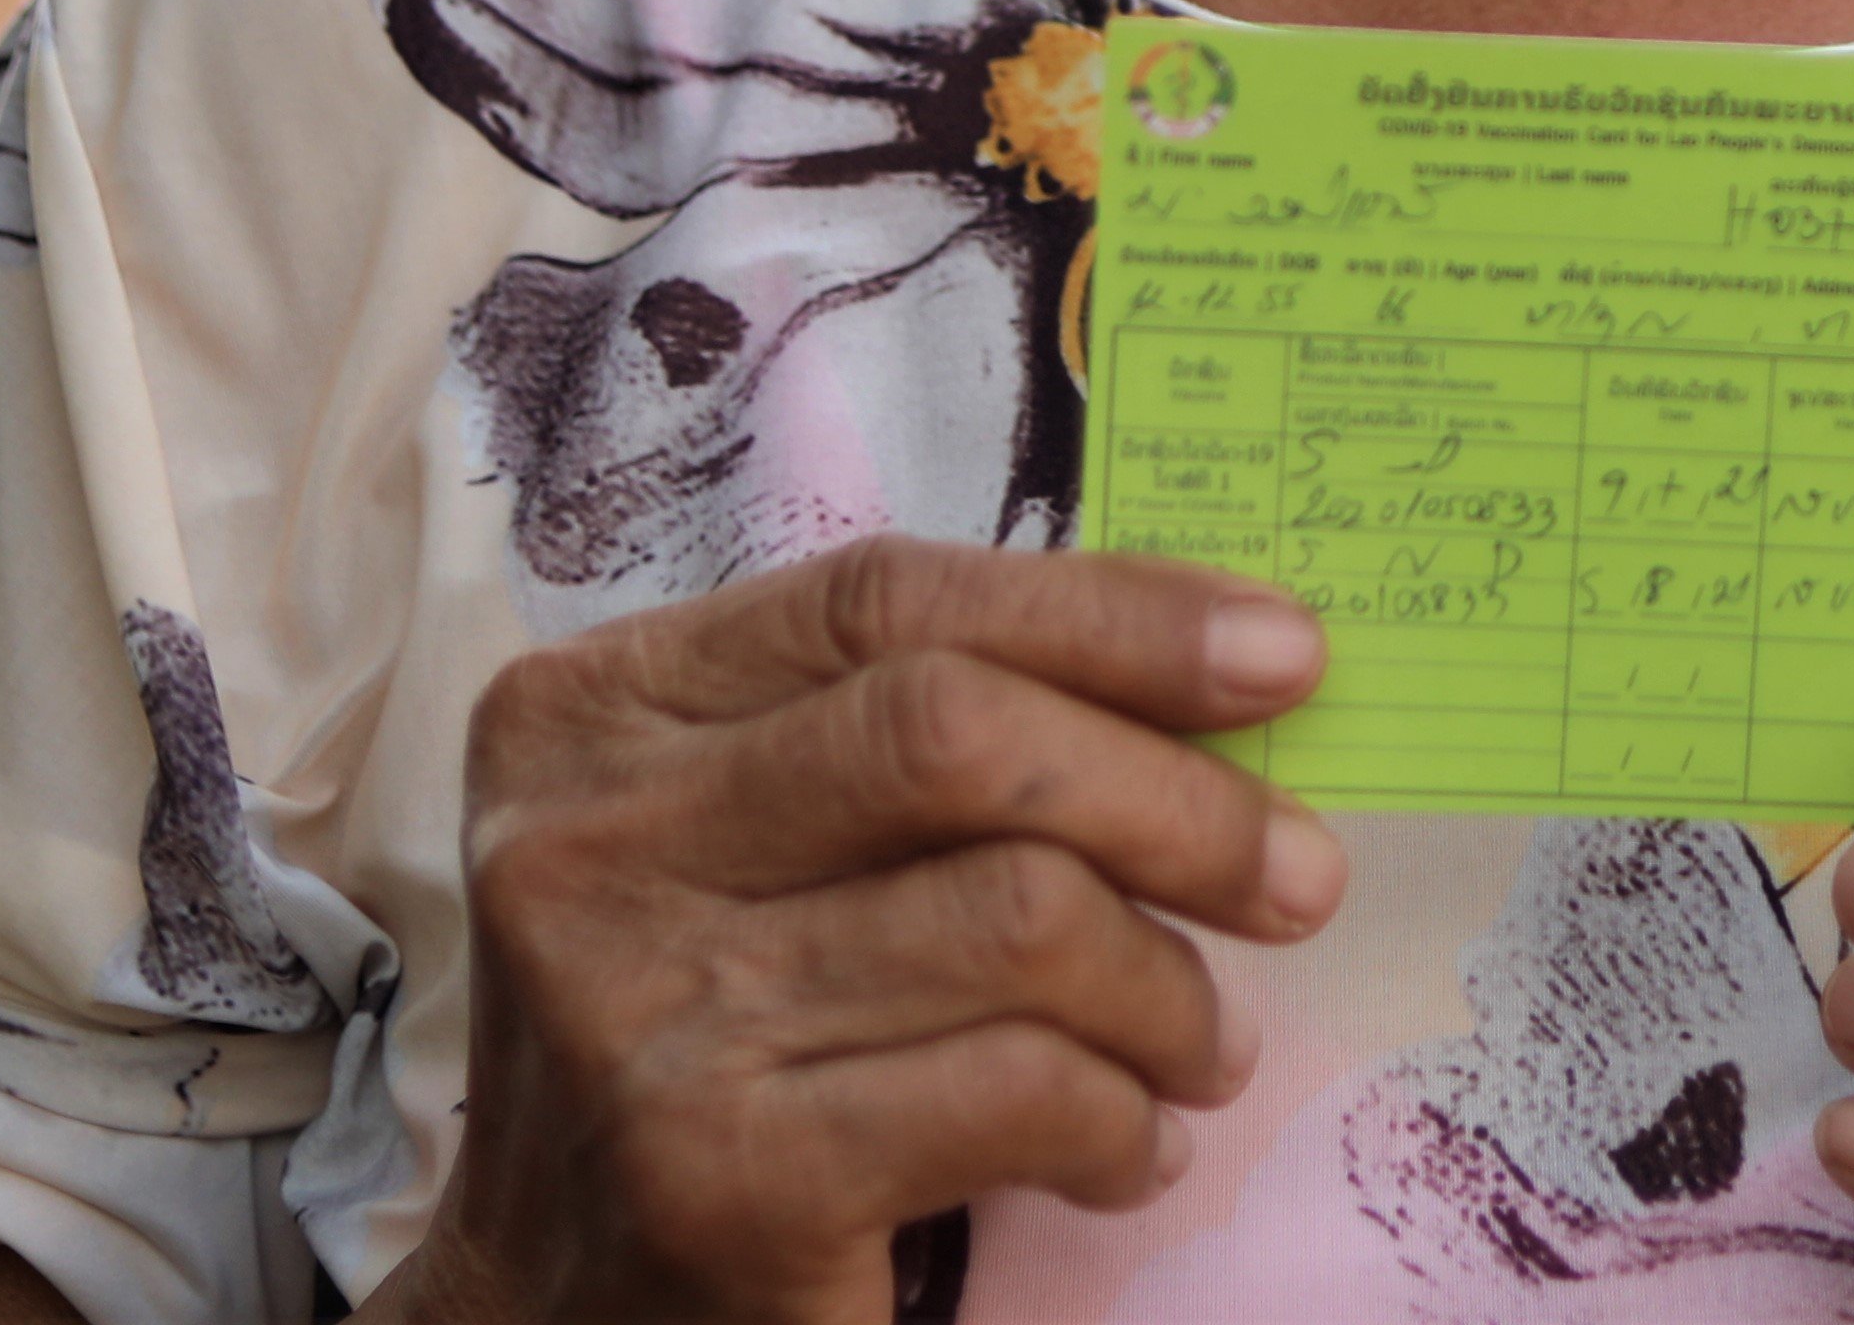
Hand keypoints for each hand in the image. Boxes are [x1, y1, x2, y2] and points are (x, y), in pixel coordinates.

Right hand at [379, 539, 1345, 1324]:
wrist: (554, 1313)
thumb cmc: (702, 1040)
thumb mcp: (749, 846)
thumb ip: (908, 736)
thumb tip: (1213, 669)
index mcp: (590, 716)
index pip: (887, 599)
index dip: (1109, 614)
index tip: (1282, 655)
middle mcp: (587, 845)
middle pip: (959, 735)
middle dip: (1177, 799)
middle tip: (1298, 876)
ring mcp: (641, 1013)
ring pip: (1018, 918)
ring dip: (1167, 991)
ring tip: (1203, 1047)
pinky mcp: (719, 1177)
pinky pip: (1016, 1088)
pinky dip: (1119, 1120)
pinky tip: (1129, 1150)